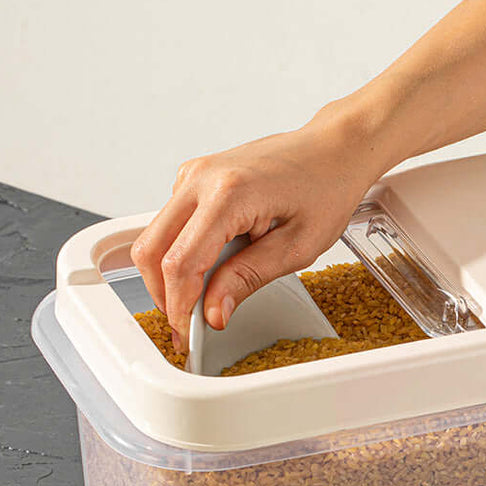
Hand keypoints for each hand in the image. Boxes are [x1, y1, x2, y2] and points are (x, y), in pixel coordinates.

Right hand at [130, 104, 387, 349]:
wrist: (334, 149)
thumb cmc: (327, 188)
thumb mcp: (297, 247)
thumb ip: (248, 278)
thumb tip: (213, 312)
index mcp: (228, 193)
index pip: (181, 262)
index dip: (179, 307)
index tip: (187, 335)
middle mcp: (201, 178)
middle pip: (152, 250)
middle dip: (164, 296)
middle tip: (188, 326)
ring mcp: (193, 174)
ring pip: (155, 237)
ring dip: (172, 274)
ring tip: (207, 297)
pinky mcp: (194, 178)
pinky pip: (172, 224)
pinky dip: (182, 251)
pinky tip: (216, 263)